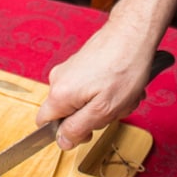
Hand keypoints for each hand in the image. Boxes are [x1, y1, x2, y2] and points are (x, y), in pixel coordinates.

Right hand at [37, 22, 159, 148]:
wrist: (132, 34)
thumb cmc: (122, 70)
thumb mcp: (102, 111)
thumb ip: (77, 129)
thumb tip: (61, 142)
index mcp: (59, 94)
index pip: (44, 124)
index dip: (65, 134)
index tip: (88, 129)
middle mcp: (58, 79)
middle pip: (67, 113)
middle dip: (91, 117)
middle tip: (112, 109)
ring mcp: (70, 69)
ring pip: (81, 100)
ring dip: (103, 103)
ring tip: (122, 94)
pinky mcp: (81, 62)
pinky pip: (89, 87)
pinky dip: (106, 90)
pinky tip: (122, 84)